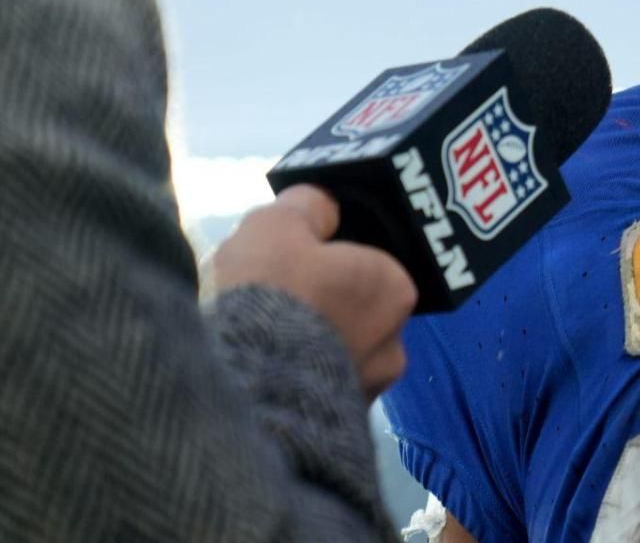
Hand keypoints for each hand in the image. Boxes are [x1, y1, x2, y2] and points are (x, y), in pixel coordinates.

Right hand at [208, 186, 416, 398]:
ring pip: (332, 354)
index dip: (330, 255)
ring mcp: (366, 394)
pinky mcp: (334, 433)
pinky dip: (289, 381)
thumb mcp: (279, 224)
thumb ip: (309, 206)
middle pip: (351, 309)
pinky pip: (311, 393)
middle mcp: (394, 346)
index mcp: (396, 290)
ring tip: (255, 337)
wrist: (244, 393)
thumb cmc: (271, 296)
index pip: (370, 262)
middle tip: (271, 296)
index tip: (296, 257)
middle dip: (318, 302)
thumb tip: (323, 205)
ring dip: (302, 344)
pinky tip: (255, 372)